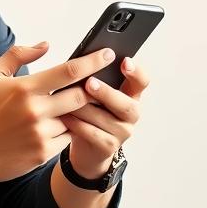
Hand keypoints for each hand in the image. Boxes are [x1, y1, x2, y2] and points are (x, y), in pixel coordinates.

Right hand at [0, 41, 119, 183]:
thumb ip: (18, 55)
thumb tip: (46, 45)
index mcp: (24, 88)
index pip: (69, 71)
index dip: (92, 61)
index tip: (108, 54)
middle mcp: (35, 111)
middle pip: (81, 96)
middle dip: (89, 90)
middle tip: (90, 86)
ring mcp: (40, 134)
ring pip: (75, 119)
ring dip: (74, 114)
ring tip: (58, 111)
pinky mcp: (43, 153)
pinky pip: (66, 139)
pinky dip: (64, 132)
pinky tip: (49, 129)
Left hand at [62, 55, 148, 176]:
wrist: (85, 145)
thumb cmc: (87, 112)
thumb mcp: (93, 94)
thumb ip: (94, 79)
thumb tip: (81, 60)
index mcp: (130, 95)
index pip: (142, 82)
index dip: (136, 72)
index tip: (124, 61)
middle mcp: (131, 114)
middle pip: (126, 104)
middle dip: (107, 93)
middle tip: (89, 83)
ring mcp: (123, 132)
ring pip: (105, 119)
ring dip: (84, 108)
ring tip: (66, 99)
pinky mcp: (109, 147)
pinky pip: (93, 133)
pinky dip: (77, 124)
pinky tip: (65, 116)